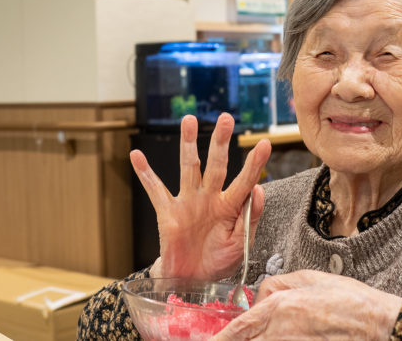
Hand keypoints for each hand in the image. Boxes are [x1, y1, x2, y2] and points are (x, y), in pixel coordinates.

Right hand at [130, 113, 270, 280]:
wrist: (192, 282)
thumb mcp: (241, 244)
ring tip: (189, 120)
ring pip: (188, 167)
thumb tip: (258, 188)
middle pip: (216, 164)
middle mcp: (209, 198)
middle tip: (225, 119)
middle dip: (220, 142)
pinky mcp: (168, 212)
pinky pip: (155, 189)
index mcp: (230, 206)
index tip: (265, 144)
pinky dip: (145, 173)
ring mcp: (188, 202)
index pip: (244, 180)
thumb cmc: (218, 261)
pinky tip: (137, 155)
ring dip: (188, 143)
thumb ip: (251, 217)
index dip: (254, 163)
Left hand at [213, 270, 401, 339]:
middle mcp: (280, 333)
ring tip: (277, 333)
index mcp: (279, 308)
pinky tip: (294, 338)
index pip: (237, 329)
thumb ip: (277, 285)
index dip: (220, 339)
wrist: (379, 325)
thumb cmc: (350, 301)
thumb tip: (258, 297)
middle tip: (239, 335)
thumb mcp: (309, 278)